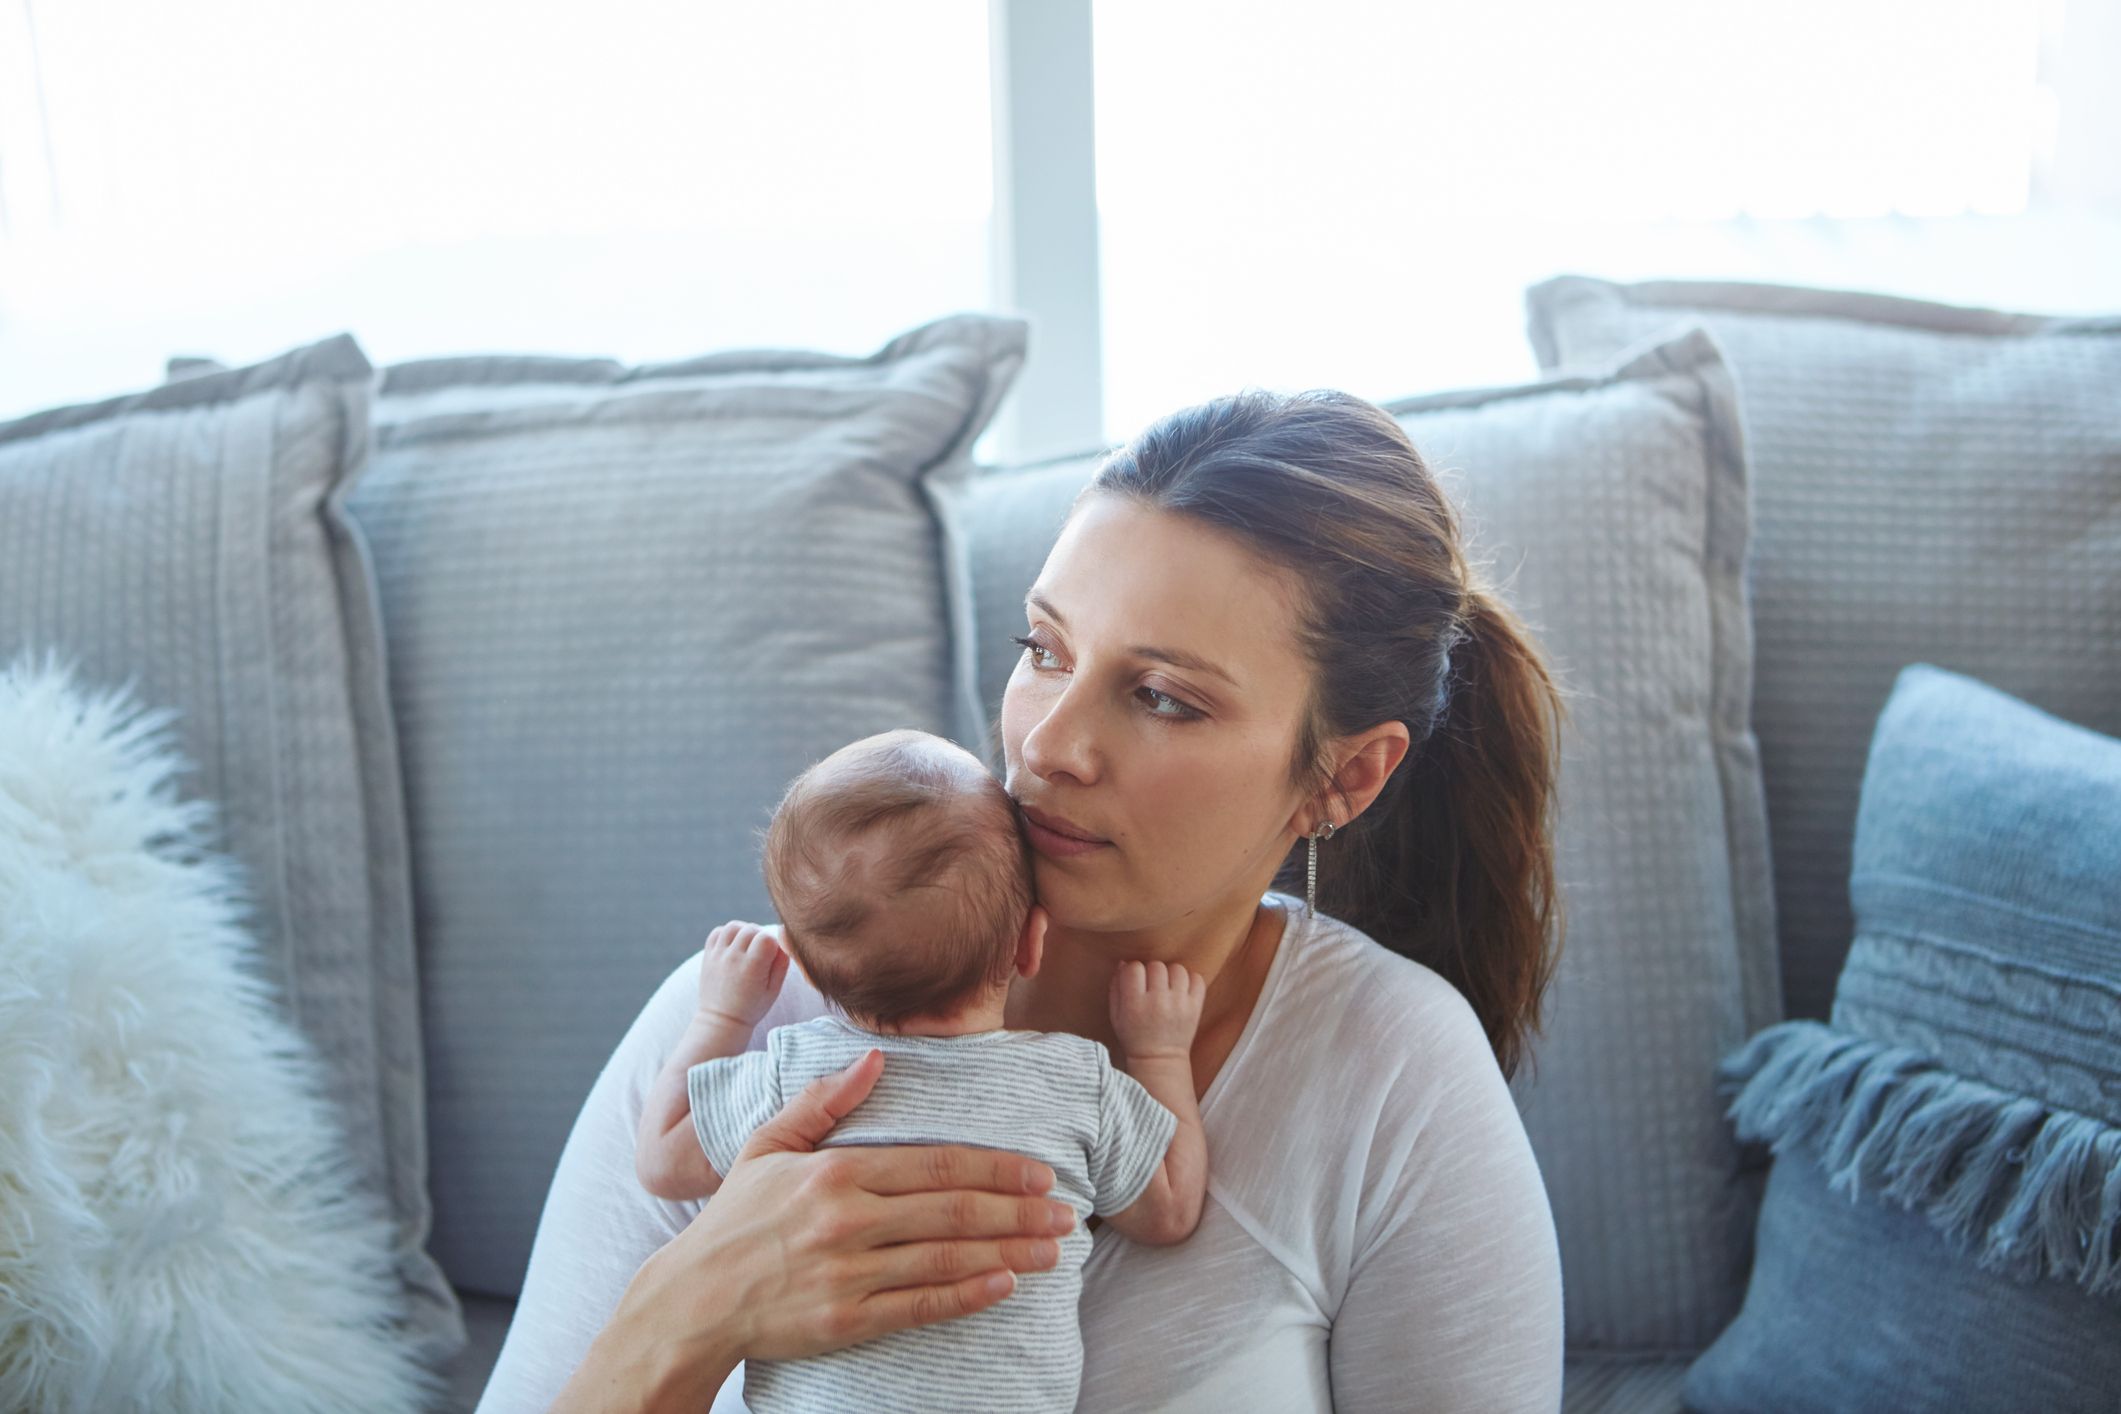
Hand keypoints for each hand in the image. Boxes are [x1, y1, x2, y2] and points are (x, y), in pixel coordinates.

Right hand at [562, 1051, 1075, 1411]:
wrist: (691, 1300)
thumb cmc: (734, 1219)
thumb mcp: (769, 1145)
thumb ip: (825, 1100)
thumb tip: (875, 1057)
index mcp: (836, 1172)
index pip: (936, 1163)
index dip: (996, 1167)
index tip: (1040, 1172)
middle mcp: (847, 1220)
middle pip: (953, 1209)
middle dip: (1019, 1210)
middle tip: (1068, 1213)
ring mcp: (847, 1273)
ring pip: (947, 1257)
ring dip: (1009, 1252)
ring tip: (1053, 1250)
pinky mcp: (845, 1321)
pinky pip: (919, 1306)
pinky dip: (966, 1296)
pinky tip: (1004, 1286)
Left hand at [695, 920, 788, 1032]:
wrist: (722, 1020)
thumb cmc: (752, 1007)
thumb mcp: (774, 989)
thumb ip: (782, 963)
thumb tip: (784, 939)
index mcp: (752, 968)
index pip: (767, 937)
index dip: (774, 943)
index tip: (772, 955)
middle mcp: (733, 958)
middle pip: (751, 929)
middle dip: (760, 936)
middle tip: (762, 952)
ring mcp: (718, 956)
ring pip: (734, 926)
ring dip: (744, 931)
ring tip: (748, 945)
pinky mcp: (708, 956)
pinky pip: (718, 932)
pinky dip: (728, 934)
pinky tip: (734, 945)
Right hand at [1109, 959, 1206, 1060]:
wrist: (1159, 1060)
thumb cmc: (1134, 1036)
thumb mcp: (1115, 1015)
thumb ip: (1116, 987)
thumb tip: (1124, 963)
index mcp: (1135, 1004)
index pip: (1134, 968)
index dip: (1133, 970)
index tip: (1134, 980)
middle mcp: (1158, 1001)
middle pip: (1156, 966)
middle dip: (1151, 972)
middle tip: (1151, 984)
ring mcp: (1179, 1004)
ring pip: (1177, 969)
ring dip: (1170, 974)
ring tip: (1167, 985)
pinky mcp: (1195, 1007)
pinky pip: (1197, 979)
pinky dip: (1190, 980)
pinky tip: (1181, 989)